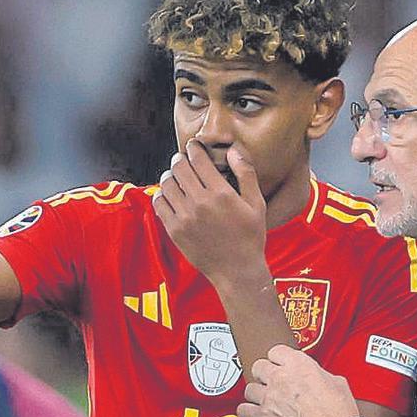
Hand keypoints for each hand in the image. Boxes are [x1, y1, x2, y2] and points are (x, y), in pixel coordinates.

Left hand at [152, 140, 267, 286]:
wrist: (237, 270)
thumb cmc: (250, 237)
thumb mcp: (256, 203)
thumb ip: (246, 173)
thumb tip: (232, 151)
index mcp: (220, 193)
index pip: (198, 159)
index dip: (194, 148)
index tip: (194, 146)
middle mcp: (200, 203)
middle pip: (179, 168)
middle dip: (181, 159)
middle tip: (184, 160)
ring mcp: (184, 217)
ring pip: (167, 183)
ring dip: (170, 175)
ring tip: (176, 177)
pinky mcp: (174, 230)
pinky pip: (159, 203)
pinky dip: (162, 195)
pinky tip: (170, 195)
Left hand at [238, 345, 359, 416]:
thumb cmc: (339, 416)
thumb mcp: (337, 383)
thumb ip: (319, 375)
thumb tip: (316, 378)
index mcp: (299, 365)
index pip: (276, 351)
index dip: (278, 360)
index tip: (280, 365)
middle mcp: (281, 378)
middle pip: (259, 366)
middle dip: (265, 374)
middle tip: (272, 383)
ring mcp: (269, 398)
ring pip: (249, 388)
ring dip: (256, 395)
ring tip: (265, 401)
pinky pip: (242, 411)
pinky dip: (247, 414)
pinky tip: (254, 416)